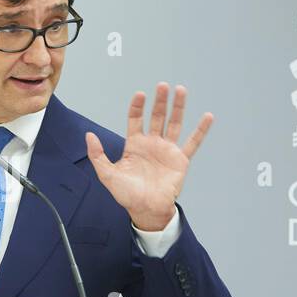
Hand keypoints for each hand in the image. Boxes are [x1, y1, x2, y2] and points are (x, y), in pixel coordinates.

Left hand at [85, 82, 212, 230]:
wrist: (146, 210)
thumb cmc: (127, 194)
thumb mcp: (107, 174)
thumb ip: (97, 155)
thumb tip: (89, 135)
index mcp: (135, 144)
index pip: (136, 119)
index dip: (137, 107)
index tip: (140, 94)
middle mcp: (152, 143)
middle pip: (157, 116)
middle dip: (160, 101)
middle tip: (163, 85)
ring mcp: (167, 150)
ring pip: (174, 123)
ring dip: (178, 107)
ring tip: (180, 90)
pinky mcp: (180, 160)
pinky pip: (193, 142)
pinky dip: (201, 130)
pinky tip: (208, 117)